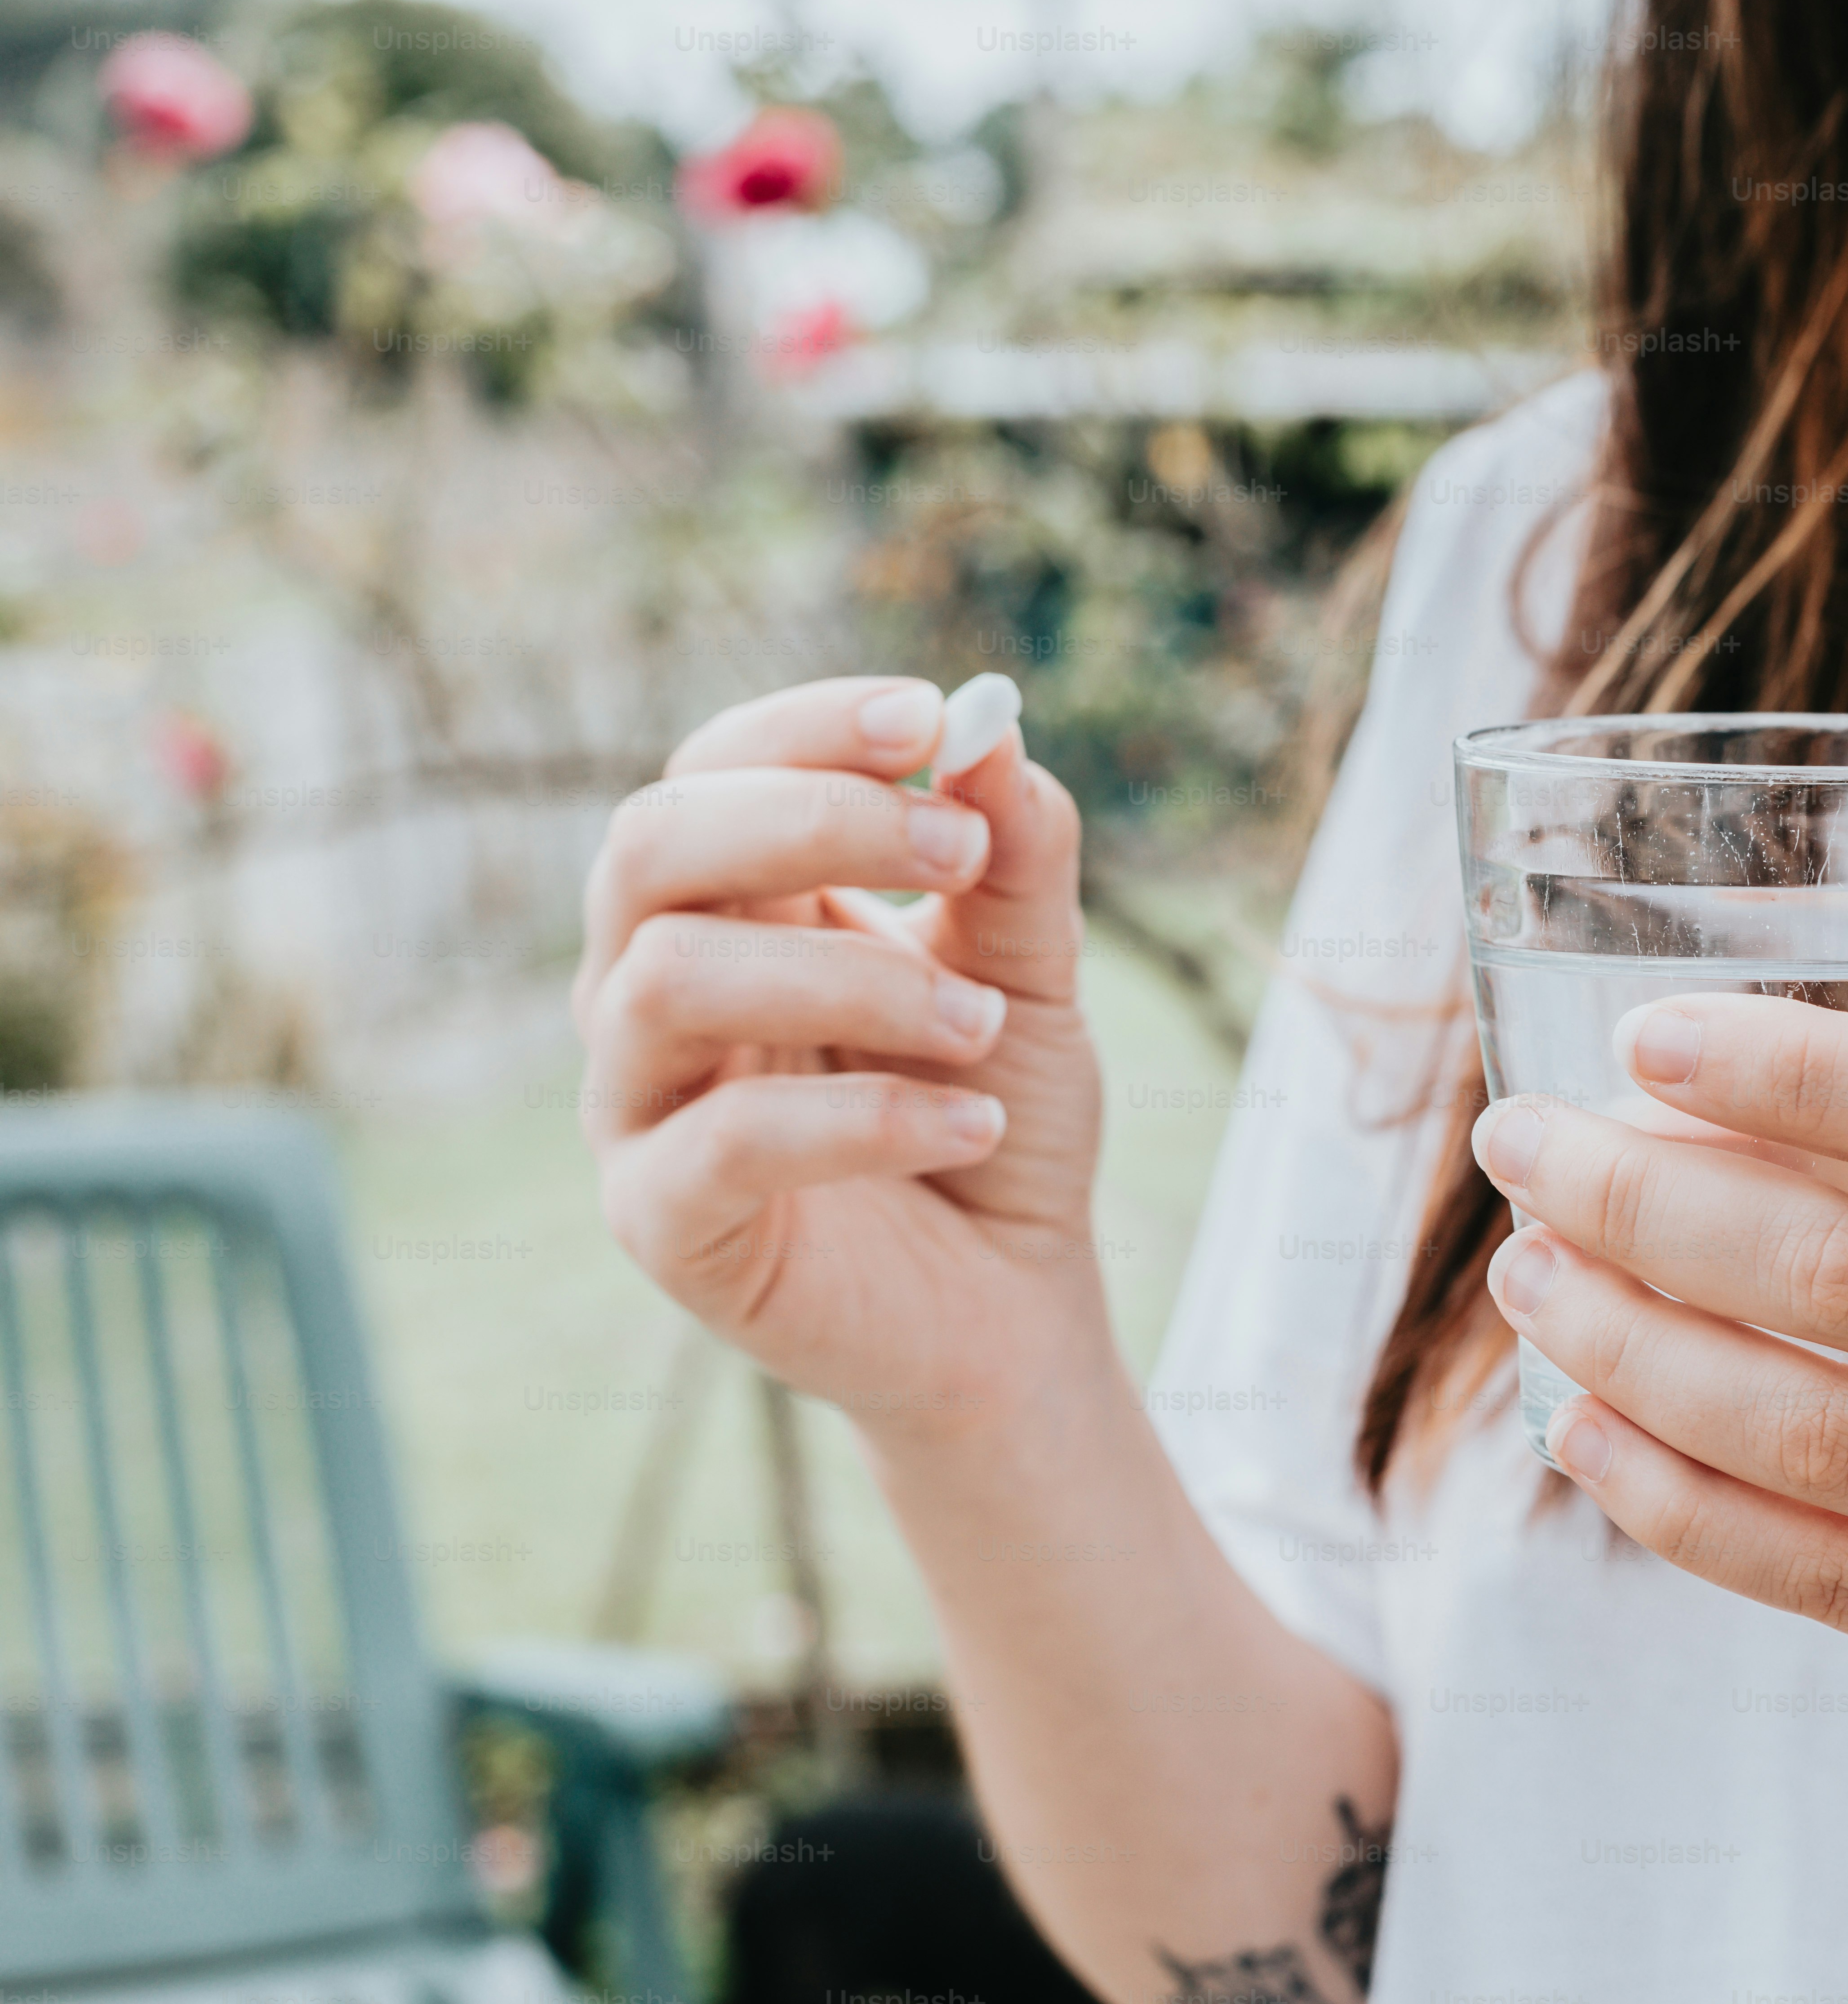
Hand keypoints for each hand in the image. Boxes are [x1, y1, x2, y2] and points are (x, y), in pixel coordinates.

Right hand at [575, 675, 1100, 1442]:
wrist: (1013, 1306)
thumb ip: (1016, 856)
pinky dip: (867, 1118)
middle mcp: (650, 989)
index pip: (711, 769)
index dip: (807, 728)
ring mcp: (637, 1106)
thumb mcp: (1032, 973)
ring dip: (853, 976)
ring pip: (667, 979)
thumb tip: (992, 729)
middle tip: (962, 854)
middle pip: (648, 845)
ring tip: (982, 1024)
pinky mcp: (660, 1222)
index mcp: (729, 908)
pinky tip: (973, 1123)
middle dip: (811, 822)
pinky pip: (725, 1139)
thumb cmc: (996, 1118)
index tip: (933, 719)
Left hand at [1469, 993, 1847, 1806]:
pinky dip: (1685, 1507)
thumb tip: (1709, 1117)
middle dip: (1648, 1206)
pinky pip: (1835, 1578)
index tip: (1638, 1039)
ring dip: (1636, 1354)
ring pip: (1819, 1435)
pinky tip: (1587, 1436)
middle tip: (1524, 1151)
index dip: (1793, 1071)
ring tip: (1534, 1282)